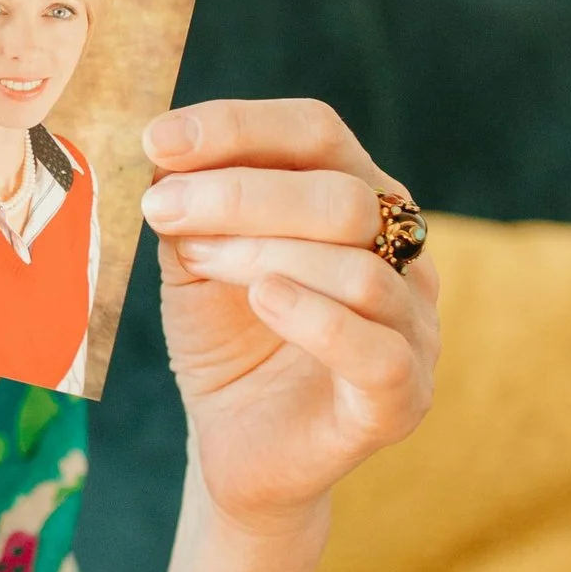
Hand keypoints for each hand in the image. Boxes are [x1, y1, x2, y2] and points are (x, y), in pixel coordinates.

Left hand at [139, 99, 438, 531]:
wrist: (235, 445)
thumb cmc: (225, 338)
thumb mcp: (196, 257)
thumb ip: (194, 204)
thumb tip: (165, 147)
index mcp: (358, 198)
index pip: (317, 132)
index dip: (238, 126)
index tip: (158, 140)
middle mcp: (401, 253)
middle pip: (342, 194)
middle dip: (241, 195)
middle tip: (162, 210)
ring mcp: (412, 327)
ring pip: (357, 269)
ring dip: (262, 254)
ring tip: (196, 262)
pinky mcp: (402, 398)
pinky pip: (376, 350)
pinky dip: (316, 318)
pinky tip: (264, 300)